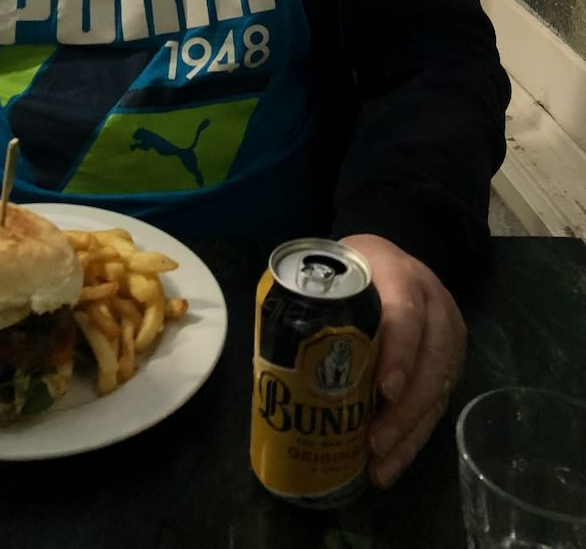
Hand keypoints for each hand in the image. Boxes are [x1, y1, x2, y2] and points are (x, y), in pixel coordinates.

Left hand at [339, 233, 465, 488]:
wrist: (390, 259)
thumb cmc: (352, 269)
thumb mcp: (334, 270)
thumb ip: (315, 302)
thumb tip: (275, 359)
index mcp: (402, 276)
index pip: (406, 313)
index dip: (398, 352)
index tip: (384, 390)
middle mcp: (435, 307)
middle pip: (431, 361)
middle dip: (404, 408)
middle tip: (374, 440)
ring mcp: (447, 337)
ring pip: (437, 389)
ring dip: (408, 433)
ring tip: (379, 465)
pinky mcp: (449, 365)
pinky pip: (437, 406)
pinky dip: (413, 439)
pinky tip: (390, 464)